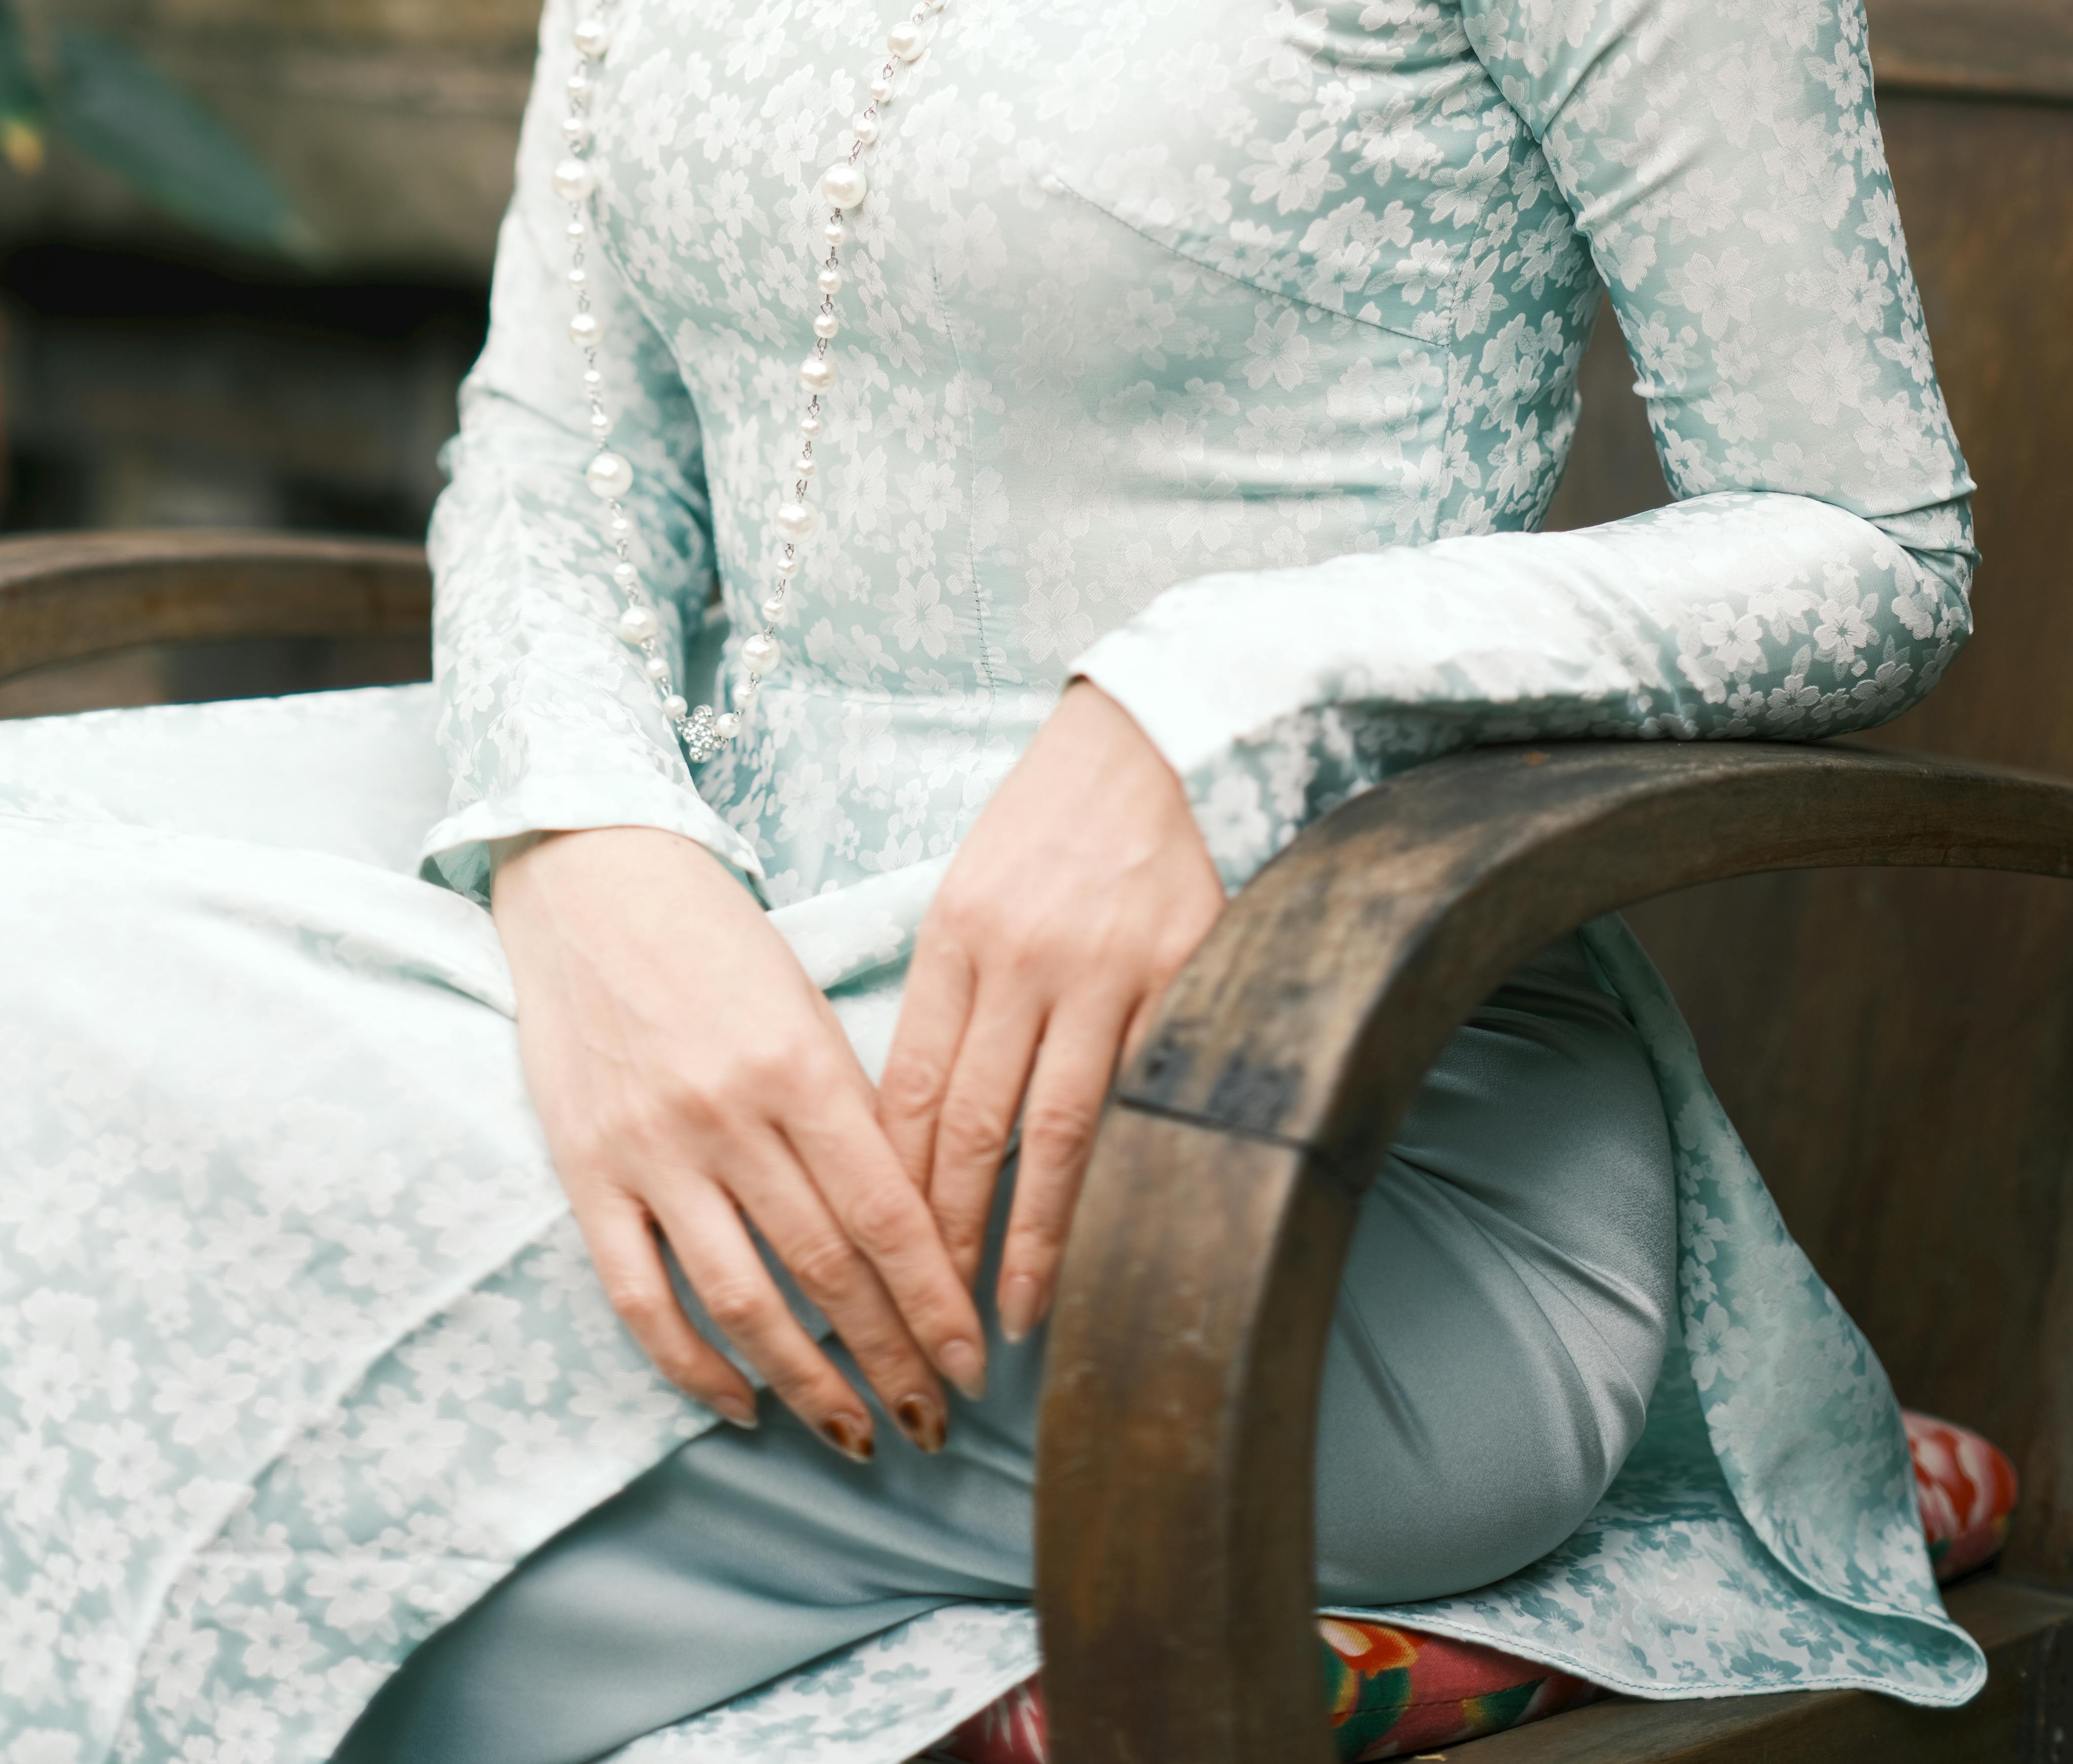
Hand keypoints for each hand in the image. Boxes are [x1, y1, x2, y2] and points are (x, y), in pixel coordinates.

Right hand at [491, 825, 987, 1456]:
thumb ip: (847, 1111)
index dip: (935, 1305)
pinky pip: (641, 1299)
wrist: (589, 879)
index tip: (972, 1366)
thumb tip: (904, 1225)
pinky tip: (740, 1405)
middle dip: (889, 1361)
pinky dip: (692, 1368)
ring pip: (740, 1303)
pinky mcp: (586, 1173)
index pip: (886, 1218)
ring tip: (854, 1437)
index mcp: (798, 1065)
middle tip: (932, 1425)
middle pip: (825, 1272)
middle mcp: (726, 1116)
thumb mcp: (803, 1006)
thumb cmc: (714, 938)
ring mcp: (650, 1151)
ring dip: (805, 1386)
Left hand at [875, 679, 1222, 1341]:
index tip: (885, 1271)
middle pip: (974, 1126)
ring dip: (1039, 1235)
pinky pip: (1148, 1097)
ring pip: (1061, 1131)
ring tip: (1020, 1313)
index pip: (911, 1093)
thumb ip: (950, 1008)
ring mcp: (1109, 970)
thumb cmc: (1043, 834)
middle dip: (953, 1238)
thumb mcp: (968, 902)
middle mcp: (1024, 959)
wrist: (1143, 744)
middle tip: (941, 1328)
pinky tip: (1118, 1235)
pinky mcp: (1187, 975)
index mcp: (957, 939)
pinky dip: (1126, 1173)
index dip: (897, 1191)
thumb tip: (917, 1137)